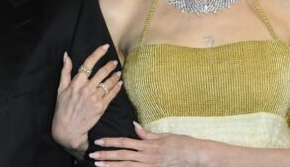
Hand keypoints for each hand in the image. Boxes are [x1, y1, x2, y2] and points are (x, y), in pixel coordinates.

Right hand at [52, 44, 122, 151]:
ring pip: (108, 83)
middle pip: (102, 72)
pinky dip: (117, 87)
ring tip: (119, 72)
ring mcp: (95, 98)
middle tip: (114, 61)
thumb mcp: (60, 89)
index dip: (98, 53)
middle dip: (110, 65)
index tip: (105, 47)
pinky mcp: (101, 107)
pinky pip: (112, 94)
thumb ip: (65, 71)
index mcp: (76, 82)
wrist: (68, 129)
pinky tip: (119, 83)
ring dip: (115, 75)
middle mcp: (86, 88)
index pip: (89, 63)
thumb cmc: (62, 108)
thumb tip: (66, 55)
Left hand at [90, 122, 209, 165]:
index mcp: (149, 145)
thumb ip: (147, 134)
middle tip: (92, 154)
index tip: (99, 141)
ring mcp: (151, 166)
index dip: (111, 142)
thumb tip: (134, 126)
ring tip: (99, 164)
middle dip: (106, 155)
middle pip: (122, 156)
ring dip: (111, 166)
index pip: (125, 142)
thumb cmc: (183, 144)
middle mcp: (148, 156)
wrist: (197, 156)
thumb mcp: (164, 135)